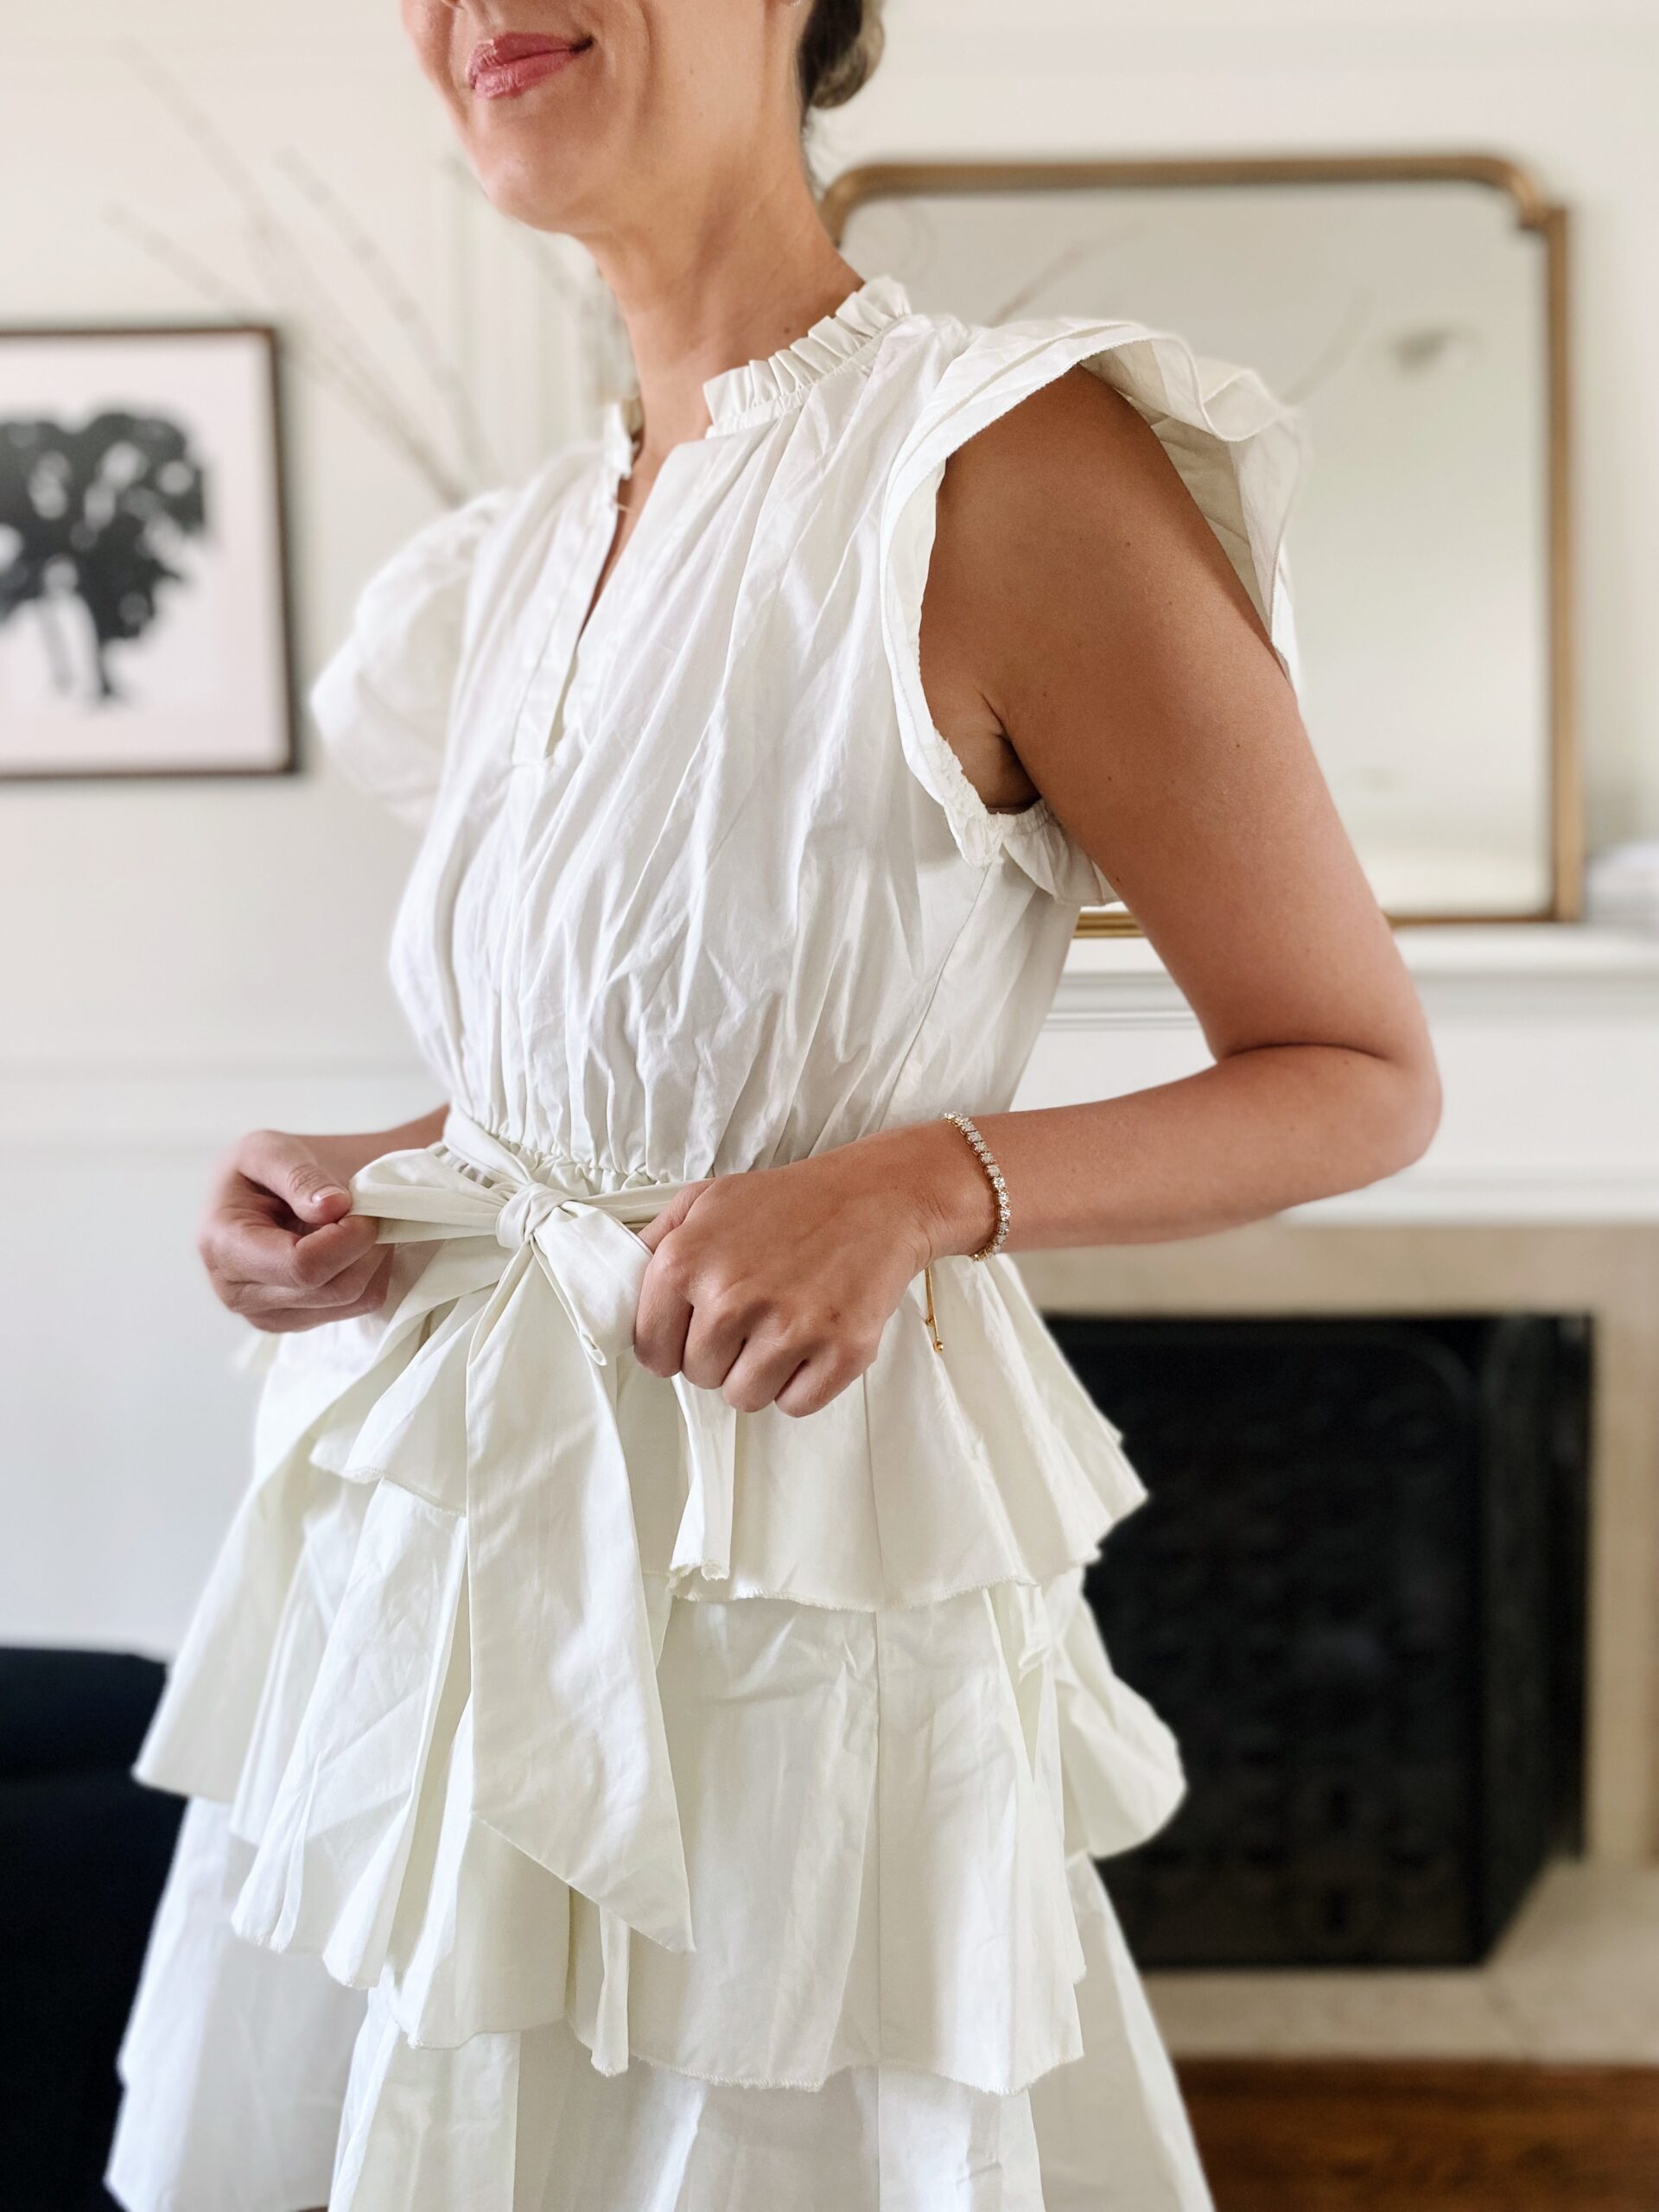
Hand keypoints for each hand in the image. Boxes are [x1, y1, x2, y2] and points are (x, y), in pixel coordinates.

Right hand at [198, 1124, 416, 1333]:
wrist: (265, 1192)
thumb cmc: (262, 1169)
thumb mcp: (269, 1149)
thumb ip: (299, 1175)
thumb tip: (333, 1207)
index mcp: (223, 1246)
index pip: (301, 1265)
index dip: (347, 1237)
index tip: (363, 1208)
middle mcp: (238, 1293)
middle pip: (331, 1288)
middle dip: (365, 1246)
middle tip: (370, 1210)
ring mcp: (268, 1315)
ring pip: (352, 1300)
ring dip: (373, 1258)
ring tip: (361, 1221)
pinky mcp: (296, 1321)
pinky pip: (358, 1307)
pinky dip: (371, 1272)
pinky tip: (354, 1245)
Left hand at [631, 1124, 984, 1416]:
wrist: (877, 1197)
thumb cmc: (789, 1202)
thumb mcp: (706, 1201)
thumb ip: (656, 1244)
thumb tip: (617, 1291)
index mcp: (686, 1262)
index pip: (651, 1351)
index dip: (672, 1346)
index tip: (694, 1333)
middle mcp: (731, 1297)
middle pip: (700, 1376)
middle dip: (722, 1355)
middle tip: (754, 1316)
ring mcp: (788, 1327)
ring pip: (744, 1397)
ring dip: (761, 1374)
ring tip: (783, 1328)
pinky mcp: (840, 1351)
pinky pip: (796, 1405)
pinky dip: (803, 1384)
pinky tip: (813, 1341)